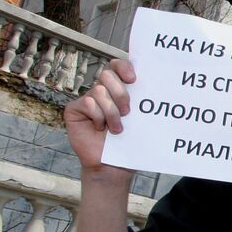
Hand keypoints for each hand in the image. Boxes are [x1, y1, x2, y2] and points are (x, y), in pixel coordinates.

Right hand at [63, 60, 136, 181]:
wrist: (114, 166)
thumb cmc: (129, 141)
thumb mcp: (140, 118)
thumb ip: (142, 99)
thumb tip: (157, 81)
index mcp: (119, 88)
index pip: (117, 65)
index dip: (123, 66)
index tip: (134, 79)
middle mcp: (102, 90)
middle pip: (108, 75)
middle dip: (120, 93)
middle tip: (128, 111)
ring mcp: (87, 99)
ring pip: (99, 90)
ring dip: (112, 112)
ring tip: (117, 128)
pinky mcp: (74, 109)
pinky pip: (87, 103)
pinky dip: (98, 117)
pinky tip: (101, 129)